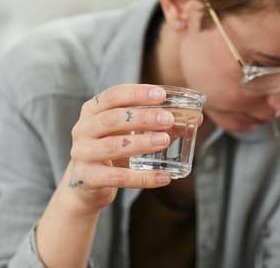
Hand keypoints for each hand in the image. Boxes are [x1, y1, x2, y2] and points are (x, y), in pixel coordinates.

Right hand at [65, 84, 179, 214]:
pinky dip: (142, 177)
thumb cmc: (112, 149)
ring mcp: (82, 153)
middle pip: (113, 119)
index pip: (113, 95)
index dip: (137, 93)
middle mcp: (82, 129)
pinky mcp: (87, 177)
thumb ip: (156, 123)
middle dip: (142, 118)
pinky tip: (163, 178)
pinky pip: (117, 177)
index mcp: (92, 110)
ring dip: (142, 143)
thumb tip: (197, 118)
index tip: (162, 95)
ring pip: (113, 146)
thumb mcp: (128, 132)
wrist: (86, 185)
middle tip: (168, 119)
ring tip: (165, 140)